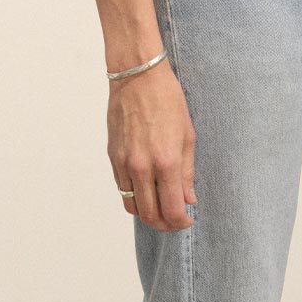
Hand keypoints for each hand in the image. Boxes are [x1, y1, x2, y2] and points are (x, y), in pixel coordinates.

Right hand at [109, 60, 196, 228]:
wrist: (137, 77)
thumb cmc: (167, 101)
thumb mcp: (188, 136)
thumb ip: (187, 172)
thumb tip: (188, 198)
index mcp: (166, 162)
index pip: (172, 210)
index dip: (181, 222)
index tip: (187, 219)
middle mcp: (142, 167)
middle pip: (150, 215)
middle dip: (165, 224)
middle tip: (175, 220)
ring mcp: (124, 163)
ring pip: (132, 206)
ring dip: (147, 214)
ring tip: (161, 208)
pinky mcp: (112, 157)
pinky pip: (122, 189)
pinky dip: (135, 197)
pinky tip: (147, 190)